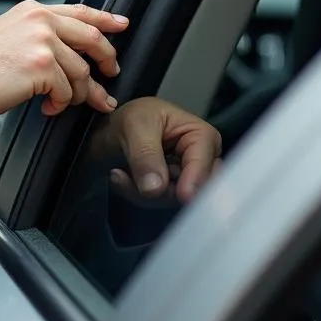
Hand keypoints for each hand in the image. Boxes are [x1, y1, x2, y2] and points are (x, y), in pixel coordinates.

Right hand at [0, 0, 127, 123]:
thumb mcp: (5, 36)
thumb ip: (35, 37)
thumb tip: (62, 57)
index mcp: (31, 11)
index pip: (79, 11)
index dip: (105, 19)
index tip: (121, 24)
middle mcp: (39, 21)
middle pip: (91, 39)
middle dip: (106, 61)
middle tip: (110, 77)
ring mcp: (42, 42)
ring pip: (80, 72)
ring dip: (76, 95)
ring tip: (60, 104)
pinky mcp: (41, 67)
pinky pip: (66, 92)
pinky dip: (59, 105)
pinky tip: (45, 107)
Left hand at [106, 98, 220, 203]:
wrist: (115, 128)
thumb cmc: (133, 117)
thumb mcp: (135, 126)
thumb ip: (145, 154)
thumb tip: (156, 187)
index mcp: (202, 136)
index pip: (204, 165)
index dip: (194, 182)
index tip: (182, 195)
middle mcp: (202, 161)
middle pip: (194, 190)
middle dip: (161, 191)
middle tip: (132, 180)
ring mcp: (187, 179)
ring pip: (172, 201)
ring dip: (142, 193)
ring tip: (119, 174)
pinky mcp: (172, 192)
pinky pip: (157, 204)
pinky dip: (136, 195)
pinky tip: (121, 178)